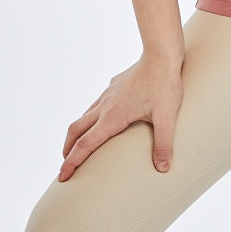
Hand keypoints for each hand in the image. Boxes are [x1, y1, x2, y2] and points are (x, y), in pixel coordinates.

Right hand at [58, 51, 183, 180]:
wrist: (161, 56)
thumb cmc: (164, 85)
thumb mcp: (167, 118)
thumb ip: (164, 144)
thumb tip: (162, 168)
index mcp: (112, 117)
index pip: (86, 144)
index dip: (72, 162)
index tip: (62, 176)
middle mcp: (105, 106)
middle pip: (76, 131)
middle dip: (67, 150)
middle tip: (65, 166)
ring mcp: (107, 95)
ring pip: (83, 117)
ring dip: (76, 134)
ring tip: (78, 148)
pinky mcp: (113, 87)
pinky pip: (95, 106)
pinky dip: (89, 120)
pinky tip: (100, 122)